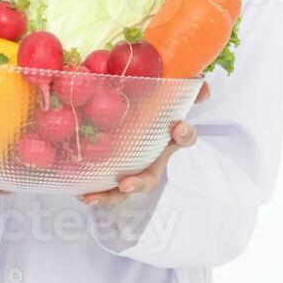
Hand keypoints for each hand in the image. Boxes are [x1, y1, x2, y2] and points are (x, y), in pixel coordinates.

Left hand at [76, 79, 210, 206]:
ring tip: (91, 197)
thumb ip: (183, 85)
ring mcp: (132, 168)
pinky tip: (79, 192)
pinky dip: (95, 192)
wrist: (137, 111)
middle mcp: (152, 159)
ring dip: (109, 196)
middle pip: (150, 177)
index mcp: (168, 139)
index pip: (184, 138)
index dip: (184, 135)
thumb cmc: (152, 103)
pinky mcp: (113, 171)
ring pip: (124, 187)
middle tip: (125, 184)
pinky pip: (106, 186)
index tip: (178, 128)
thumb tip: (203, 87)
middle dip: (139, 183)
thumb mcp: (165, 92)